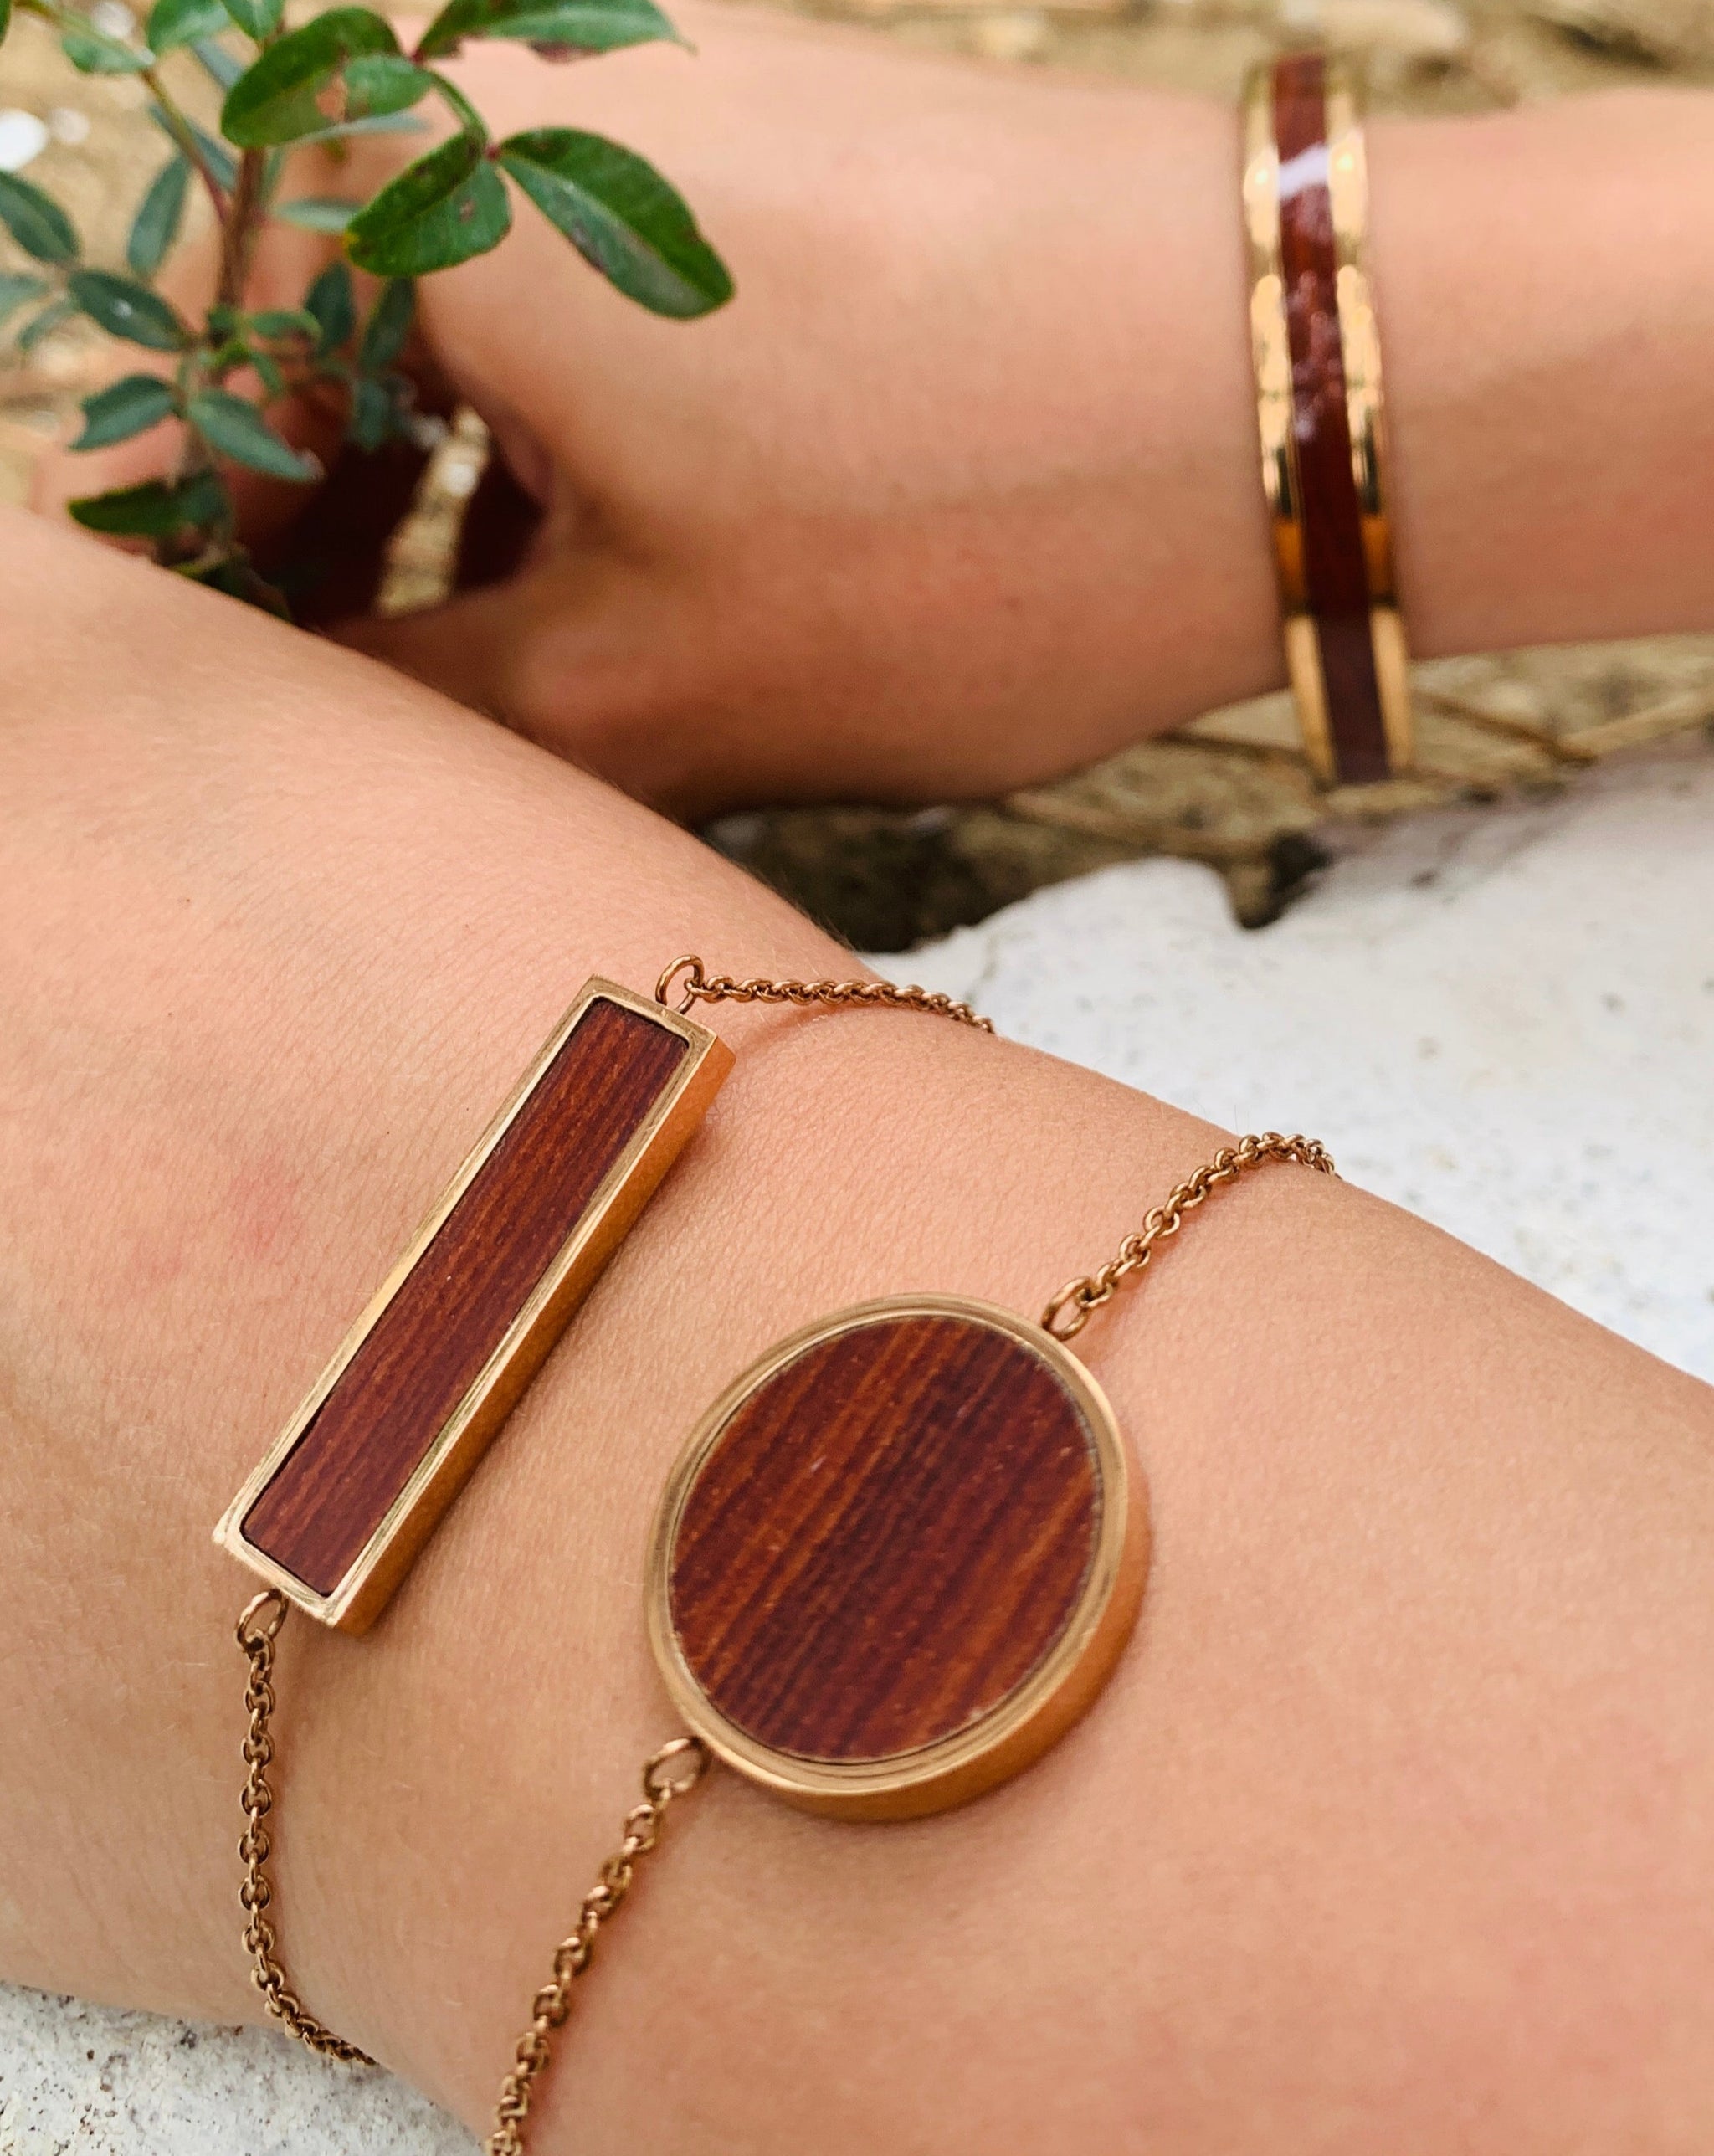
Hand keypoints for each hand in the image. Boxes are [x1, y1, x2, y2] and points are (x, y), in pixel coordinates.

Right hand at [34, 18, 1713, 817]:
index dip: (190, 583)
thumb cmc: (972, 529)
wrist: (1301, 389)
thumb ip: (414, 698)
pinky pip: (577, 267)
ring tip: (464, 663)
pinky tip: (589, 557)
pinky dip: (543, 418)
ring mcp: (651, 72)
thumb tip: (292, 719)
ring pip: (442, 301)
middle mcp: (507, 65)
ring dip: (419, 485)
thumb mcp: (642, 680)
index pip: (197, 392)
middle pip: (303, 326)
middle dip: (301, 534)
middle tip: (334, 710)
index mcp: (413, 172)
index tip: (215, 722)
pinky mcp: (767, 120)